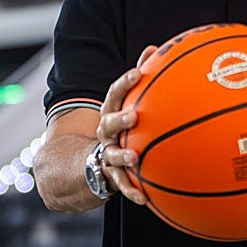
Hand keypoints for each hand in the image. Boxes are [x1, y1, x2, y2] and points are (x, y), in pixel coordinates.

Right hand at [95, 44, 157, 204]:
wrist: (93, 160)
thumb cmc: (122, 125)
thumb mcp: (128, 102)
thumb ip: (142, 77)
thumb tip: (154, 48)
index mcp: (110, 112)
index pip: (113, 94)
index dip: (124, 82)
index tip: (138, 72)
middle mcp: (105, 133)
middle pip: (108, 123)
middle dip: (119, 120)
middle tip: (133, 117)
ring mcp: (105, 154)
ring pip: (110, 155)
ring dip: (121, 157)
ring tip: (134, 159)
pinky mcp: (111, 176)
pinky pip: (120, 185)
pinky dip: (131, 192)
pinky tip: (143, 199)